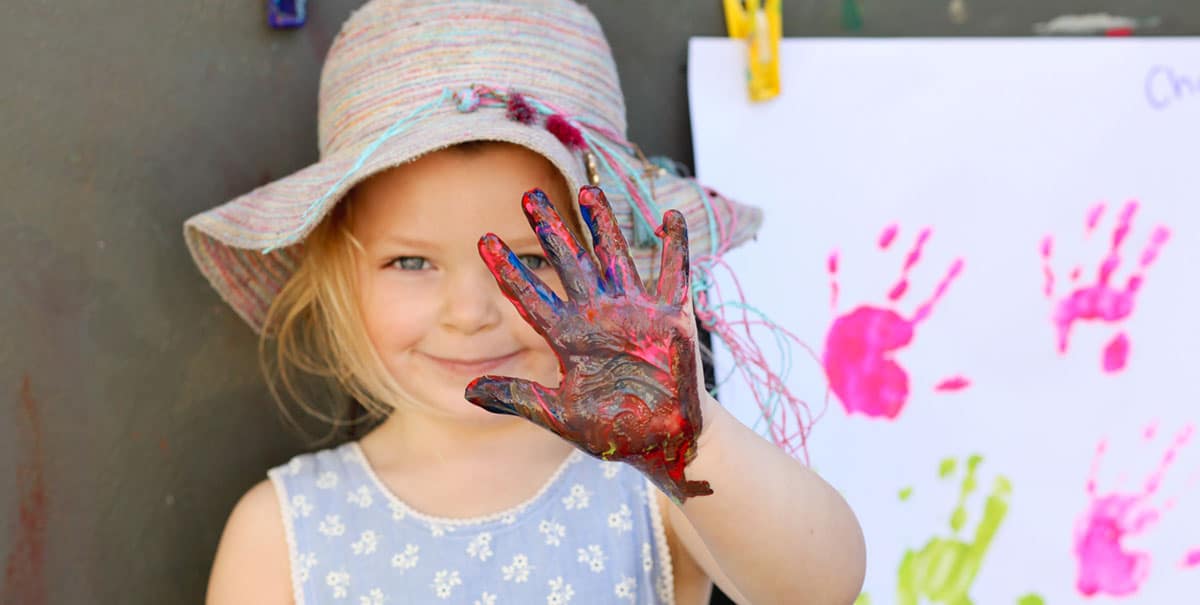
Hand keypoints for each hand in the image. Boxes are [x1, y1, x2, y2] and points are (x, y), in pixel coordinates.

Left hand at [465, 186, 711, 502]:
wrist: (663, 441)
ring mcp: (635, 312)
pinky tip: (670, 217)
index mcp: (569, 337)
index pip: (531, 296)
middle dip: (551, 229)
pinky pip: (674, 275)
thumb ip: (518, 398)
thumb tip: (467, 392)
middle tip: (529, 195)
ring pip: (614, 257)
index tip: (483, 241)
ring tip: (588, 189)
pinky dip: (675, 247)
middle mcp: (598, 316)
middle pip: (570, 262)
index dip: (509, 269)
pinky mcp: (671, 317)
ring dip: (603, 225)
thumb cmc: (614, 429)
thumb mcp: (559, 415)